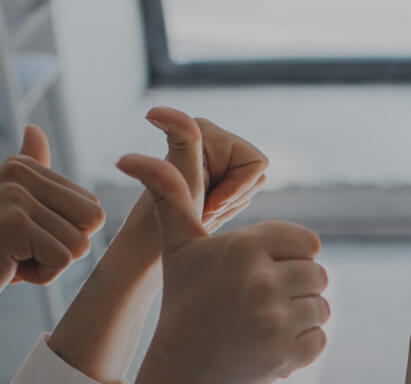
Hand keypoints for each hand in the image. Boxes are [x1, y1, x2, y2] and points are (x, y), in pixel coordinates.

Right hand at [0, 126, 106, 323]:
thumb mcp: (12, 208)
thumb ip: (32, 174)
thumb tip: (34, 127)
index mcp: (22, 165)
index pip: (90, 205)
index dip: (66, 234)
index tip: (26, 238)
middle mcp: (19, 172)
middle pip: (93, 220)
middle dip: (67, 248)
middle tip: (23, 250)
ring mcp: (15, 196)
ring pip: (79, 244)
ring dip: (51, 264)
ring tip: (11, 258)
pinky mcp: (14, 224)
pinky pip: (63, 260)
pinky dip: (42, 276)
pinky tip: (7, 269)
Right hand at [119, 152, 329, 383]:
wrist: (182, 374)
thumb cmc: (183, 304)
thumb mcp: (178, 249)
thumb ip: (171, 198)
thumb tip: (130, 156)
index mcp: (244, 247)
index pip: (307, 242)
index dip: (290, 257)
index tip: (264, 273)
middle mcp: (262, 281)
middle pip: (318, 275)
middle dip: (296, 289)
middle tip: (262, 304)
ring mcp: (276, 320)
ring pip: (322, 307)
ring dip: (301, 317)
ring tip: (264, 325)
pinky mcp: (288, 353)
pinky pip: (320, 339)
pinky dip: (302, 345)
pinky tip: (268, 346)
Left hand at [122, 107, 270, 246]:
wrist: (155, 245)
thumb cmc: (168, 214)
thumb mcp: (181, 178)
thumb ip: (182, 141)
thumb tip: (152, 111)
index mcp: (204, 129)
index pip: (257, 163)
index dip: (237, 188)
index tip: (208, 202)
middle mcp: (211, 138)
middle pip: (256, 175)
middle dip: (232, 199)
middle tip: (203, 209)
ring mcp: (216, 159)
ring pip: (251, 188)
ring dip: (229, 207)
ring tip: (202, 210)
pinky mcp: (216, 176)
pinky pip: (244, 197)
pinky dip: (227, 211)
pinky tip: (205, 212)